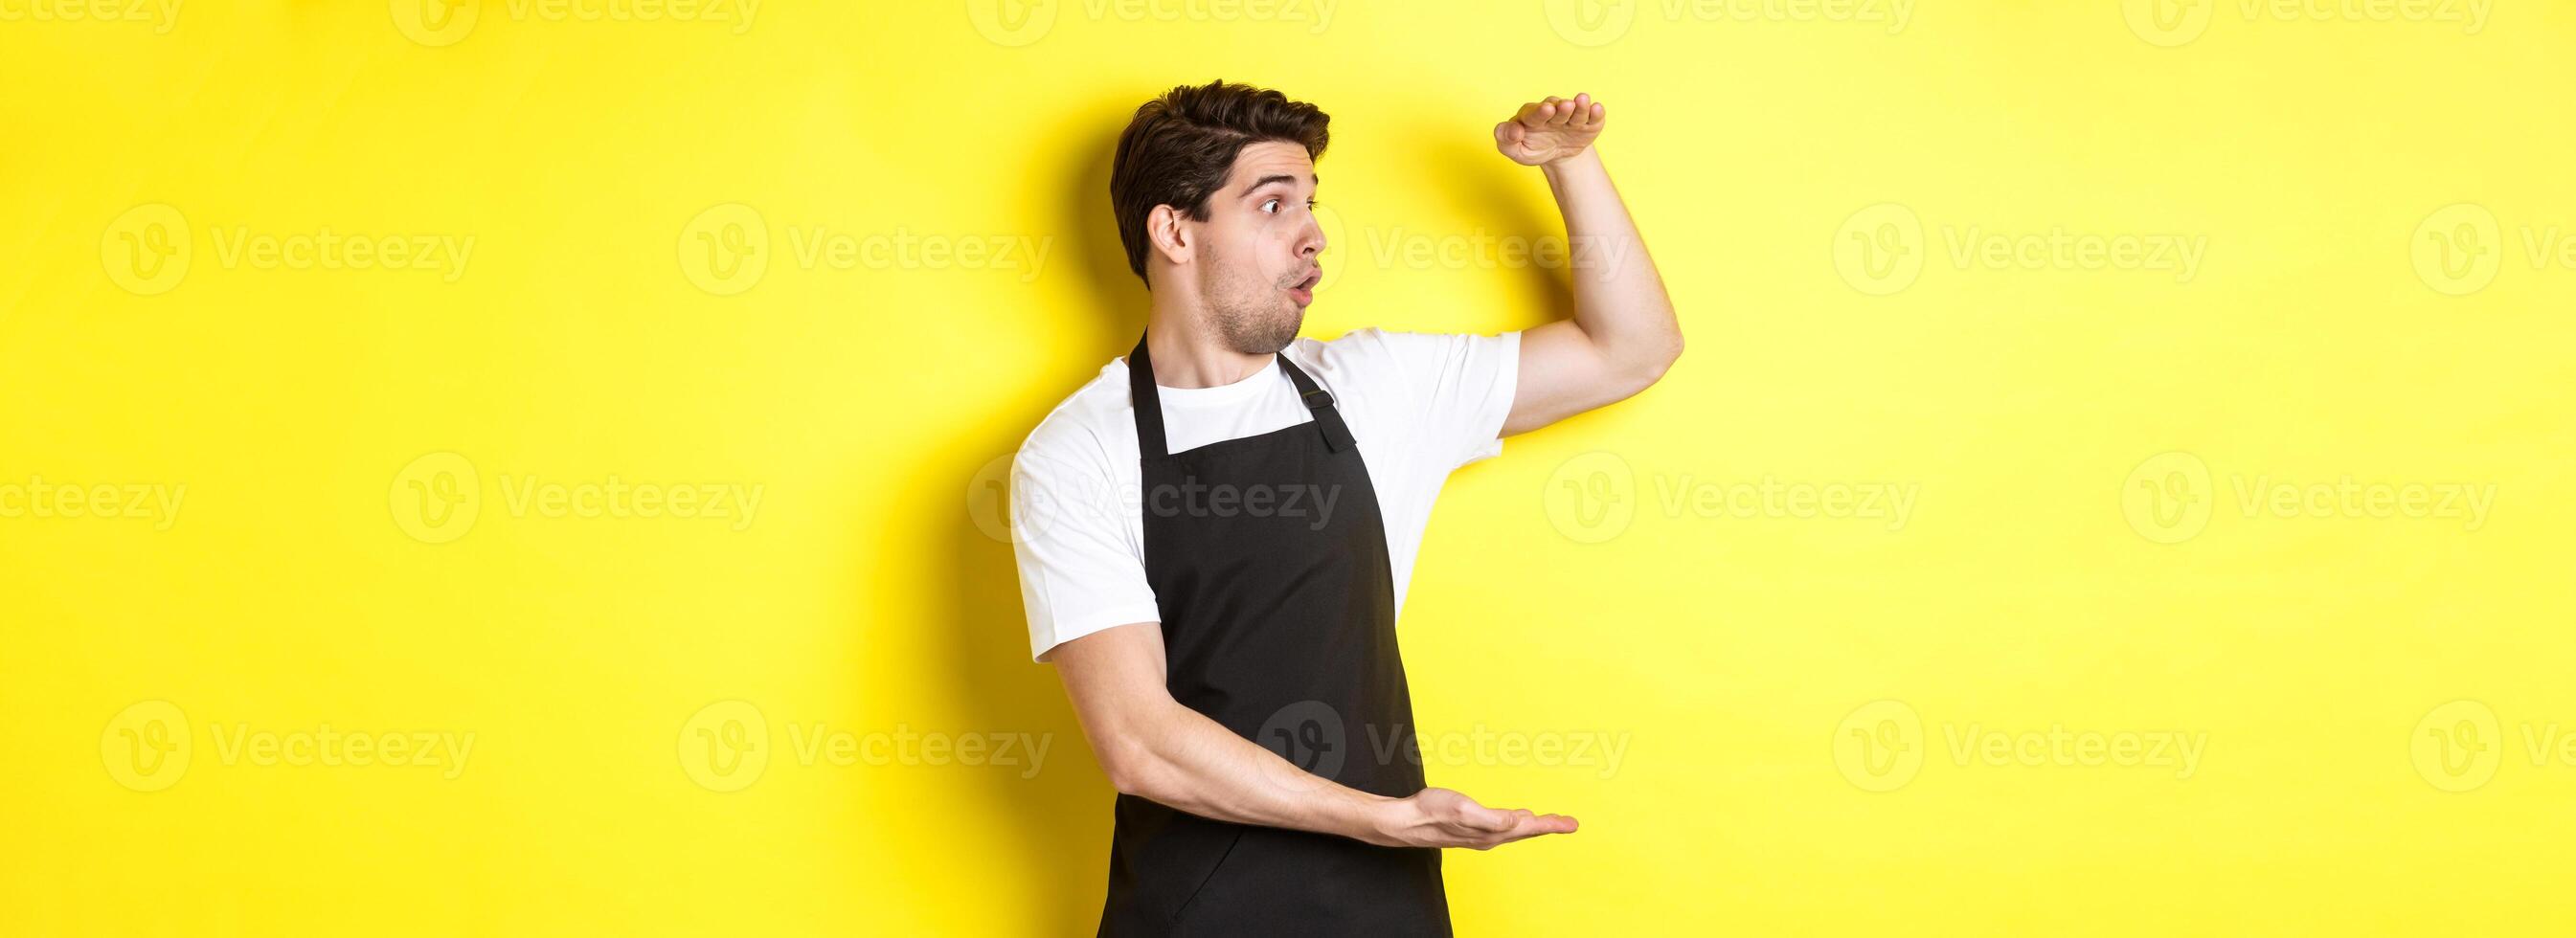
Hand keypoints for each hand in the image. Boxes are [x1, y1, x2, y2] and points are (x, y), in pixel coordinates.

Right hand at [1364, 787, 1578, 849]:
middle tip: (1569, 823)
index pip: (1529, 828)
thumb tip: (1519, 821)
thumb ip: (1493, 818)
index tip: (1572, 823)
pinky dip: (1516, 824)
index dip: (1551, 824)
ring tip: (1550, 822)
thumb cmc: (1431, 812)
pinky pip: (1503, 829)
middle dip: (1549, 826)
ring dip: (1534, 826)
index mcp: (1491, 832)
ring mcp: (1480, 835)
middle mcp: (1489, 837)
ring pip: (1515, 831)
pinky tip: (1516, 820)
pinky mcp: (1471, 830)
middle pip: (1526, 831)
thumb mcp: (1464, 809)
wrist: (1405, 822)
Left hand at [1493, 93, 1605, 166]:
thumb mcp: (1515, 149)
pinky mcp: (1588, 124)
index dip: (1539, 112)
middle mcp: (1553, 111)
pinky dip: (1596, 113)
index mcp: (1531, 115)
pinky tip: (1597, 108)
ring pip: (1576, 110)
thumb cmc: (1531, 148)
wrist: (1556, 155)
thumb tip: (1512, 131)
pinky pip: (1593, 117)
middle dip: (1561, 108)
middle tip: (1565, 105)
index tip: (1545, 110)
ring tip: (1582, 100)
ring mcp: (1571, 116)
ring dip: (1580, 106)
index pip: (1533, 113)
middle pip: (1556, 108)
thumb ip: (1505, 140)